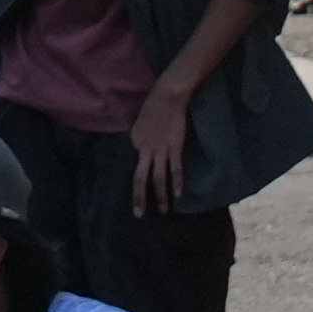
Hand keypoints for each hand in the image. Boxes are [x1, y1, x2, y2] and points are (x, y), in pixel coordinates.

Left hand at [138, 78, 193, 211]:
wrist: (166, 97)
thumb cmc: (155, 109)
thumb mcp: (141, 125)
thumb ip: (142, 139)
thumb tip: (144, 150)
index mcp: (134, 142)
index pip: (136, 165)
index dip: (140, 178)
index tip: (142, 192)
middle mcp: (143, 148)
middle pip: (140, 178)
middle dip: (139, 198)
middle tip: (138, 214)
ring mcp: (159, 150)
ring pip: (158, 178)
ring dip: (160, 196)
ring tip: (162, 210)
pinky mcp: (174, 148)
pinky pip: (175, 169)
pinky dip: (176, 183)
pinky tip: (178, 195)